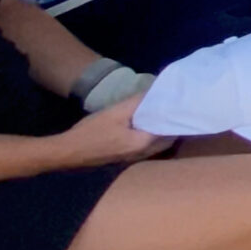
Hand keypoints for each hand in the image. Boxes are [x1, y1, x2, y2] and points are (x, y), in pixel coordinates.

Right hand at [52, 96, 171, 168]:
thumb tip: (156, 91)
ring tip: (165, 112)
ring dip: (163, 130)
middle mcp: (143, 154)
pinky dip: (153, 135)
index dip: (177, 117)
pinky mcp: (127, 158)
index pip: (171, 131)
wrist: (68, 152)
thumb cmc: (92, 132)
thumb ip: (138, 103)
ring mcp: (135, 158)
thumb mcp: (116, 112)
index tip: (182, 104)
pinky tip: (148, 124)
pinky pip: (148, 146)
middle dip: (173, 124)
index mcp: (143, 144)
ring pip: (158, 144)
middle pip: (168, 139)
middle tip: (176, 107)